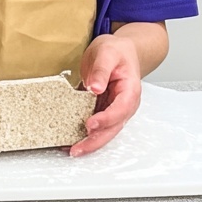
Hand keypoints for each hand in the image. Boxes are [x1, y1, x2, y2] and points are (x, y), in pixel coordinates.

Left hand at [69, 33, 141, 156]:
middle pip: (113, 128)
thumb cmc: (117, 52)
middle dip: (95, 141)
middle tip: (77, 149)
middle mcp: (124, 105)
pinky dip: (84, 135)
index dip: (106, 119)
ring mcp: (114, 110)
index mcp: (130, 91)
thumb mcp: (107, 53)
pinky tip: (71, 140)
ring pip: (104, 132)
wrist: (120, 51)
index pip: (120, 109)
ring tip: (72, 150)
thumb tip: (95, 87)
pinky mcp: (103, 111)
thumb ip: (101, 70)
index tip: (90, 124)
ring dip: (89, 142)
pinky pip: (96, 126)